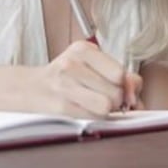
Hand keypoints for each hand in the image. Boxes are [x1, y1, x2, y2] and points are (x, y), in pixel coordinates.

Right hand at [28, 41, 142, 118]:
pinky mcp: (60, 106)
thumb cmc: (67, 77)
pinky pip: (92, 118)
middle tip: (100, 95)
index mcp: (83, 49)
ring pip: (106, 106)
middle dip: (114, 99)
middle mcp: (72, 63)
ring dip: (104, 110)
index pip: (120, 73)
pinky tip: (81, 108)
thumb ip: (122, 76)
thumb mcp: (93, 66)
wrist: (31, 88)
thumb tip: (136, 94)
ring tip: (92, 103)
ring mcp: (64, 84)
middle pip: (116, 92)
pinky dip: (92, 117)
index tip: (115, 87)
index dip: (124, 85)